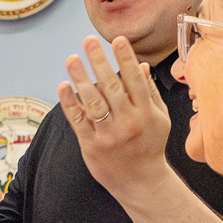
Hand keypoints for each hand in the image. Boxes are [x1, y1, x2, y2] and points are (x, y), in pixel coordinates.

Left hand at [57, 35, 171, 196]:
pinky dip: (70, 103)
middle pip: (112, 86)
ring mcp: (108, 134)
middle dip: (100, 61)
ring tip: (72, 59)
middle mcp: (128, 122)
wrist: (141, 183)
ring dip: (80, 78)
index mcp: (146, 113)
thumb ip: (150, 92)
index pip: (135, 80)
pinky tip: (63, 86)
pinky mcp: (92, 145)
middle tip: (88, 41)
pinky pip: (78, 121)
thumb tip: (142, 65)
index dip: (126, 58)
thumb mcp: (159, 119)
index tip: (118, 40)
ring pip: (93, 102)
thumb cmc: (150, 146)